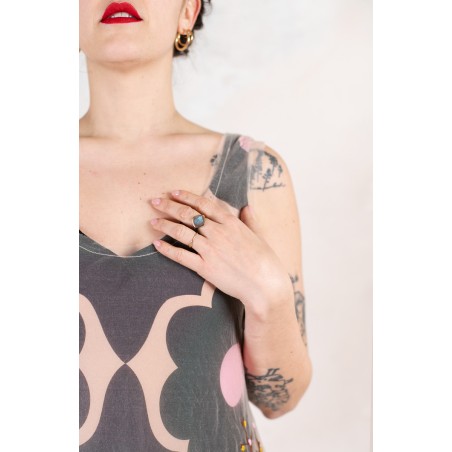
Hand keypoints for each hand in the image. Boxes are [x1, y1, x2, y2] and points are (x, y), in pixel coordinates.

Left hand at [149, 190, 291, 312]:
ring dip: (165, 225)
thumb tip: (247, 207)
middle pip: (188, 215)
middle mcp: (218, 232)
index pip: (204, 204)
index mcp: (231, 222)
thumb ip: (250, 220)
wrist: (265, 284)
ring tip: (152, 222)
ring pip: (182, 233)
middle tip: (155, 202)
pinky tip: (157, 244)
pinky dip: (167, 250)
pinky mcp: (205, 267)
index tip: (174, 192)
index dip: (187, 196)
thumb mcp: (259, 235)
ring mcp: (211, 250)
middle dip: (169, 206)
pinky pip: (182, 256)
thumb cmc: (266, 260)